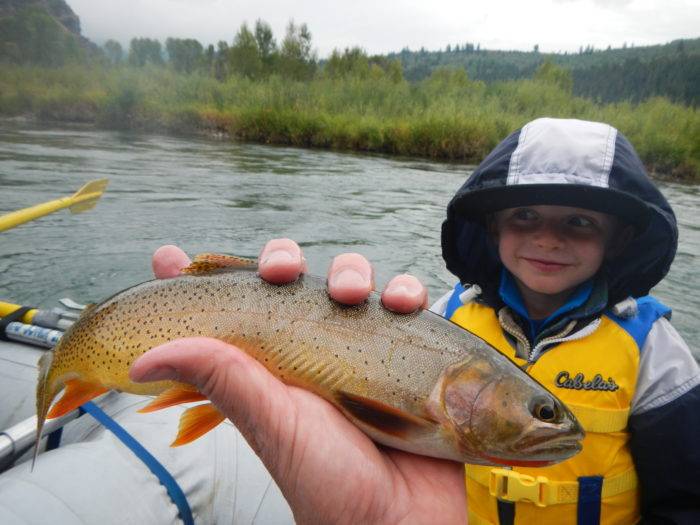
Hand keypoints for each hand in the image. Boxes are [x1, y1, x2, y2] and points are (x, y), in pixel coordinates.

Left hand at [133, 242, 464, 523]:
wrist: (399, 518)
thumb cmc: (330, 481)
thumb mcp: (268, 423)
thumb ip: (218, 379)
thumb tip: (141, 361)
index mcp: (269, 365)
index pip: (227, 310)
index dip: (199, 279)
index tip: (172, 259)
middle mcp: (310, 350)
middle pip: (290, 280)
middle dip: (284, 261)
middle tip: (283, 273)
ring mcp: (357, 348)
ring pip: (349, 280)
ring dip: (351, 272)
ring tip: (353, 295)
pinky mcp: (402, 350)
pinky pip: (403, 302)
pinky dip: (404, 291)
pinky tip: (400, 304)